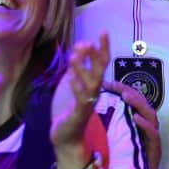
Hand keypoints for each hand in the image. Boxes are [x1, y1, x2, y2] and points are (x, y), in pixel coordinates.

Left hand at [51, 34, 110, 158]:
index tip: (103, 32)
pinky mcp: (79, 114)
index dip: (103, 48)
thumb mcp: (69, 84)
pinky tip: (70, 78)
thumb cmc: (68, 109)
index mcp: (92, 83)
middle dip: (99, 55)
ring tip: (75, 56)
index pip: (101, 63)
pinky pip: (80, 100)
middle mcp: (94, 92)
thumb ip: (75, 68)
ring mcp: (88, 103)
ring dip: (83, 69)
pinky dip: (76, 88)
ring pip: (91, 83)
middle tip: (95, 40)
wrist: (64, 136)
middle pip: (101, 70)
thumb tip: (79, 48)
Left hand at [109, 79, 160, 168]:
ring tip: (126, 96)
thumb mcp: (116, 142)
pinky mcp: (155, 149)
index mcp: (137, 124)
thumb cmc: (126, 165)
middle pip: (142, 104)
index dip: (122, 90)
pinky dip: (145, 125)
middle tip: (116, 85)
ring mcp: (152, 138)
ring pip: (150, 115)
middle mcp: (147, 128)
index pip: (132, 102)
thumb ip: (111, 128)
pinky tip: (136, 118)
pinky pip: (153, 133)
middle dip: (130, 92)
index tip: (108, 83)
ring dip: (139, 104)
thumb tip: (92, 114)